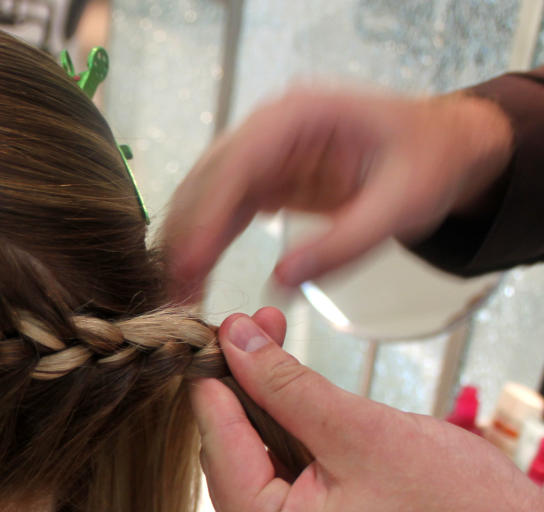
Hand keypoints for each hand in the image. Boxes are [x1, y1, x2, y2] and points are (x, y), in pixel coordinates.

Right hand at [165, 88, 511, 300]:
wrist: (441, 147)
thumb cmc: (428, 162)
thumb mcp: (401, 205)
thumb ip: (344, 244)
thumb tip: (283, 282)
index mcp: (297, 115)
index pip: (234, 164)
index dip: (206, 215)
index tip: (188, 262)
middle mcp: (268, 128)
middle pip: (206, 180)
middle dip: (187, 236)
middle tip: (172, 290)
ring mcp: (261, 153)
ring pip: (204, 198)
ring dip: (189, 245)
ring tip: (177, 293)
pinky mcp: (262, 179)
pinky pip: (222, 212)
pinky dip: (207, 245)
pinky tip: (195, 277)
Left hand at [192, 310, 543, 511]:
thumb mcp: (364, 434)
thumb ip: (288, 387)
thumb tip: (240, 344)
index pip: (217, 442)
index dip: (218, 377)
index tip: (223, 331)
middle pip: (233, 456)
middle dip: (246, 388)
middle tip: (259, 331)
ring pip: (259, 470)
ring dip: (269, 411)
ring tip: (280, 354)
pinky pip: (288, 491)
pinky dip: (292, 445)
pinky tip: (301, 406)